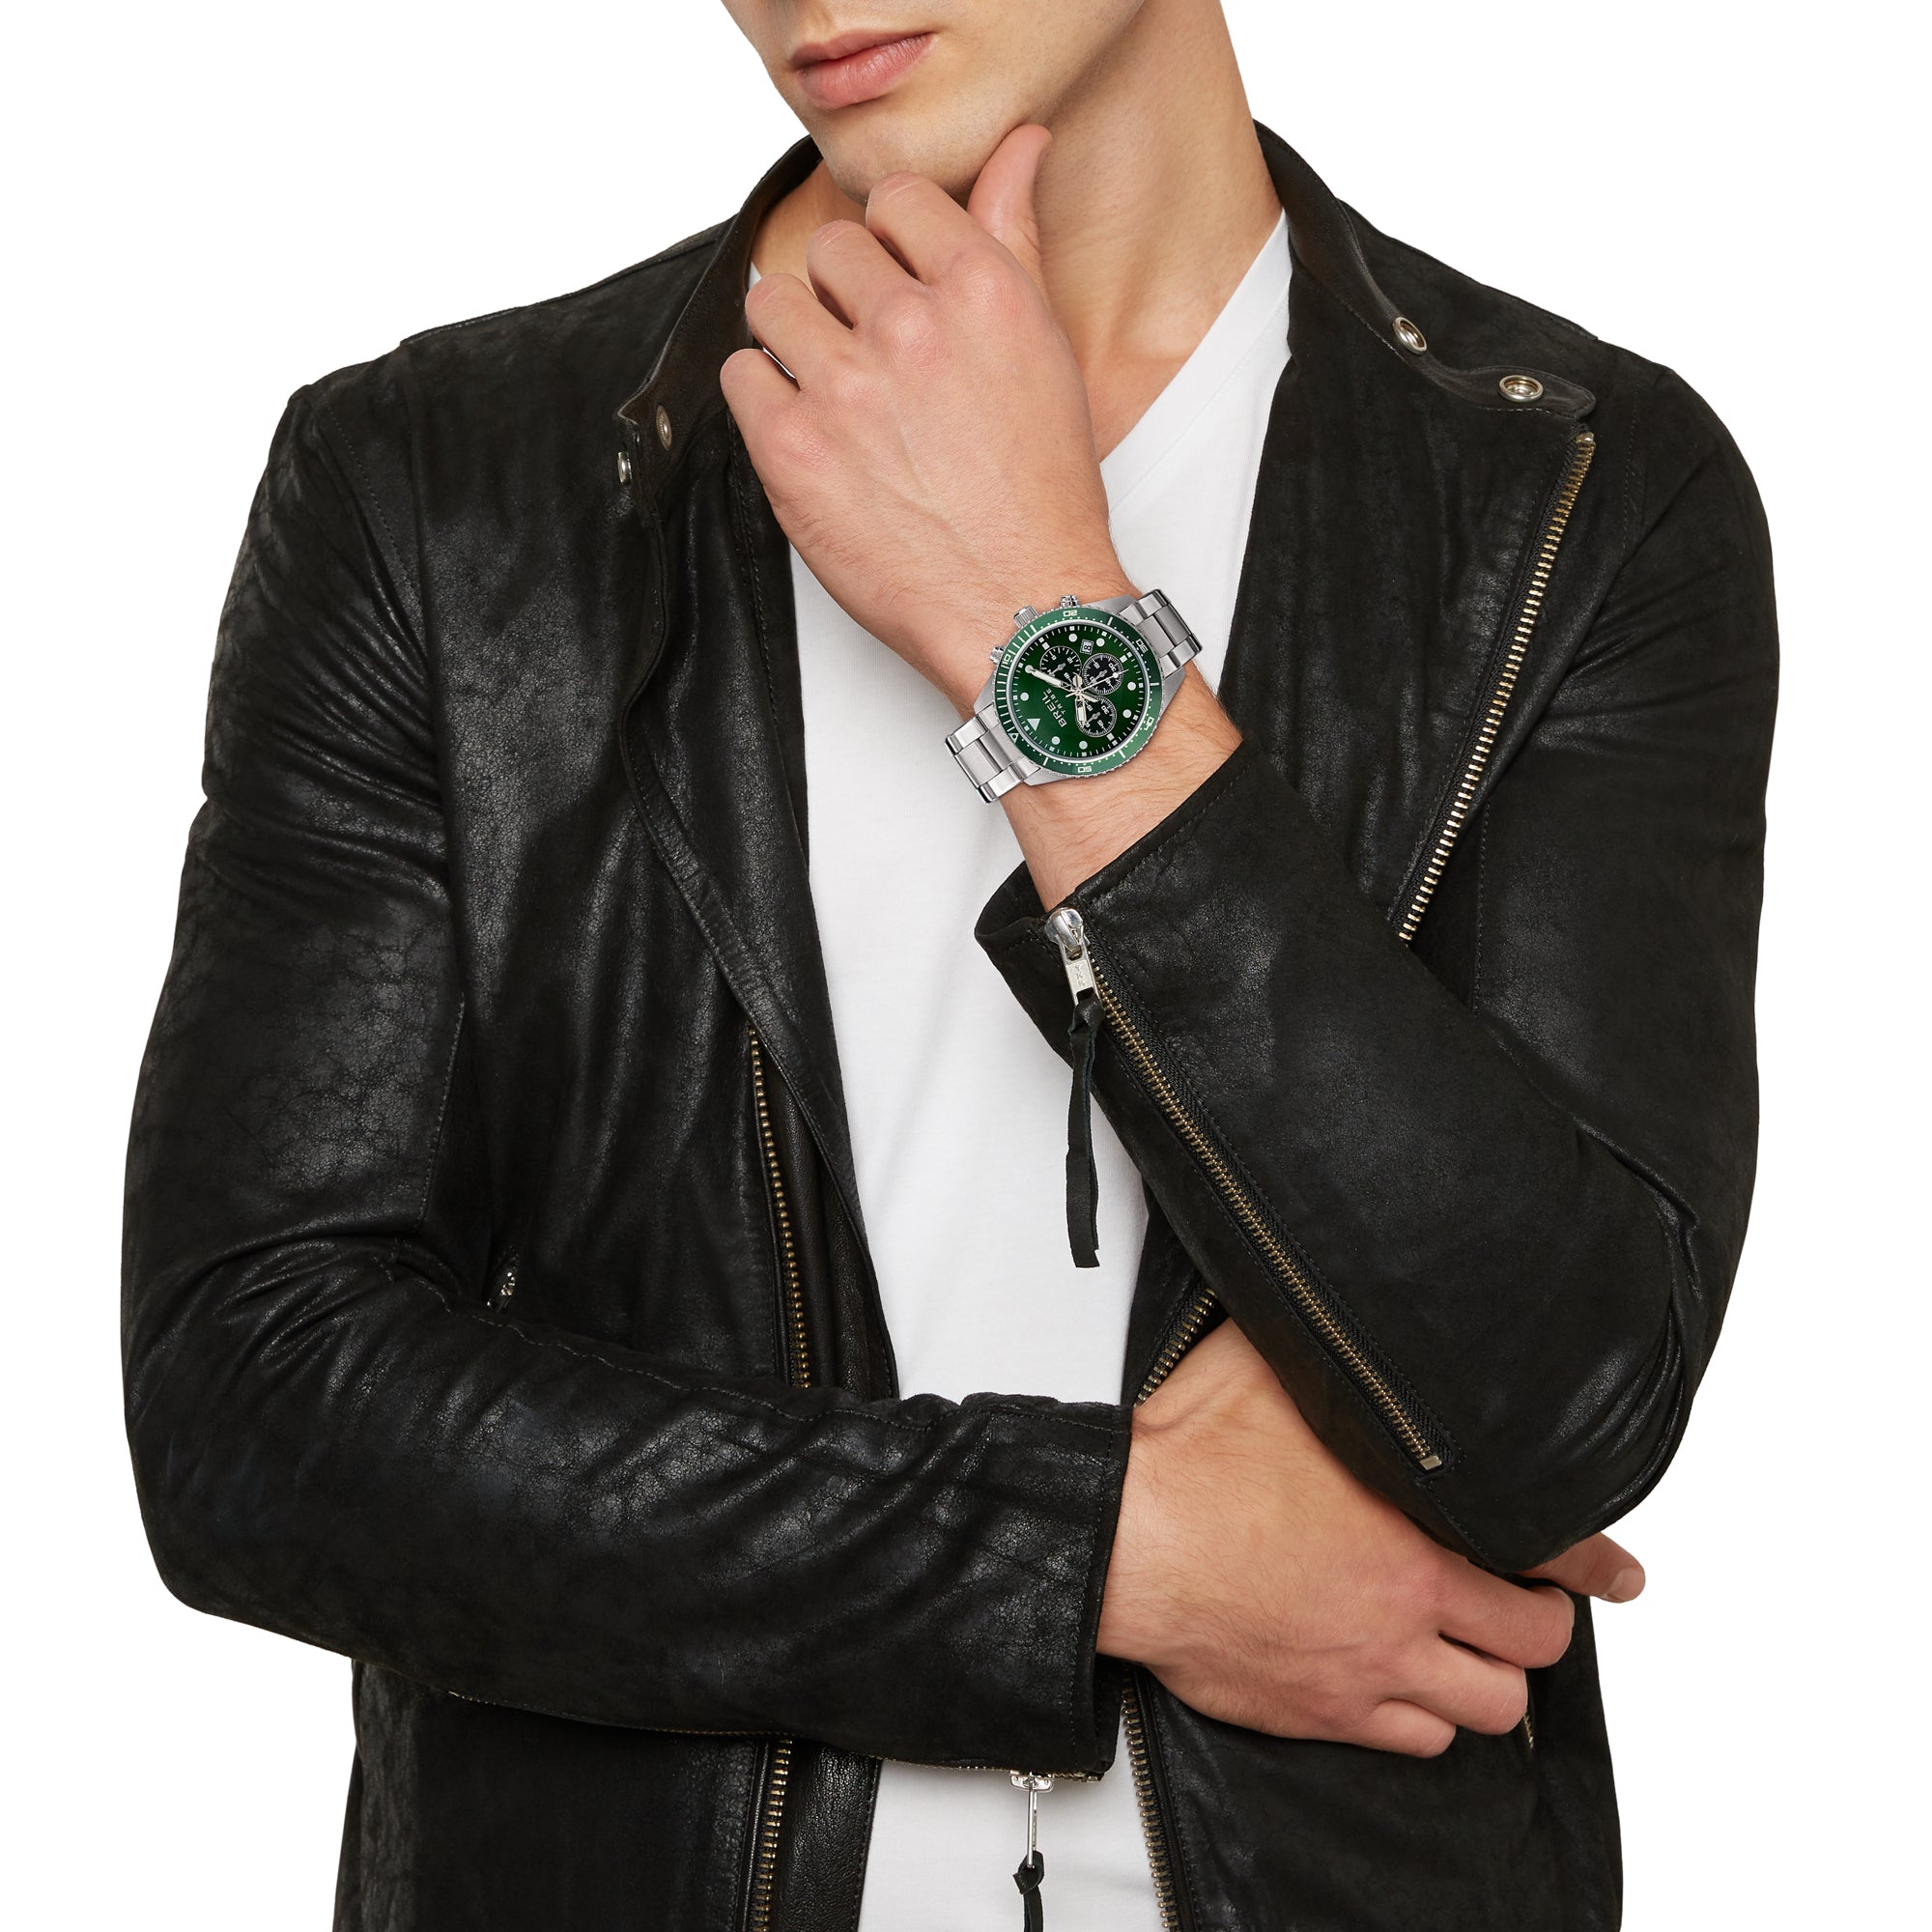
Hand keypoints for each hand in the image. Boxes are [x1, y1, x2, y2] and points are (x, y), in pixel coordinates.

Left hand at [721, 126, 1128, 711]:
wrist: (1018, 607)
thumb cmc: (1040, 495)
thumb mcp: (1045, 350)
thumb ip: (1014, 236)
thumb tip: (1017, 146)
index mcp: (981, 292)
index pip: (896, 200)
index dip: (890, 243)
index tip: (892, 281)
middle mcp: (911, 328)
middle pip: (829, 249)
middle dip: (843, 295)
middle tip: (868, 354)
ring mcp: (845, 388)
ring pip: (773, 302)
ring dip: (794, 339)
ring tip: (832, 390)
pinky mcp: (792, 449)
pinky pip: (740, 376)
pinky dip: (763, 397)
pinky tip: (807, 430)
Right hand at [1099, 1320, 1644, 1756]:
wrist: (1126, 1542)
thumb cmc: (1189, 1461)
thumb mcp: (1269, 1367)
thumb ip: (1328, 1344)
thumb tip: (1343, 1287)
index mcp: (1414, 1528)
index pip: (1548, 1555)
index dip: (1597, 1566)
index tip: (1621, 1573)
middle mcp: (1405, 1610)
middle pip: (1532, 1649)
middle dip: (1537, 1626)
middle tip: (1522, 1604)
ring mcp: (1366, 1671)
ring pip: (1483, 1711)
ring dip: (1486, 1679)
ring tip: (1469, 1648)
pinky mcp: (1320, 1713)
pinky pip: (1413, 1742)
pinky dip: (1423, 1719)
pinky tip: (1404, 1684)